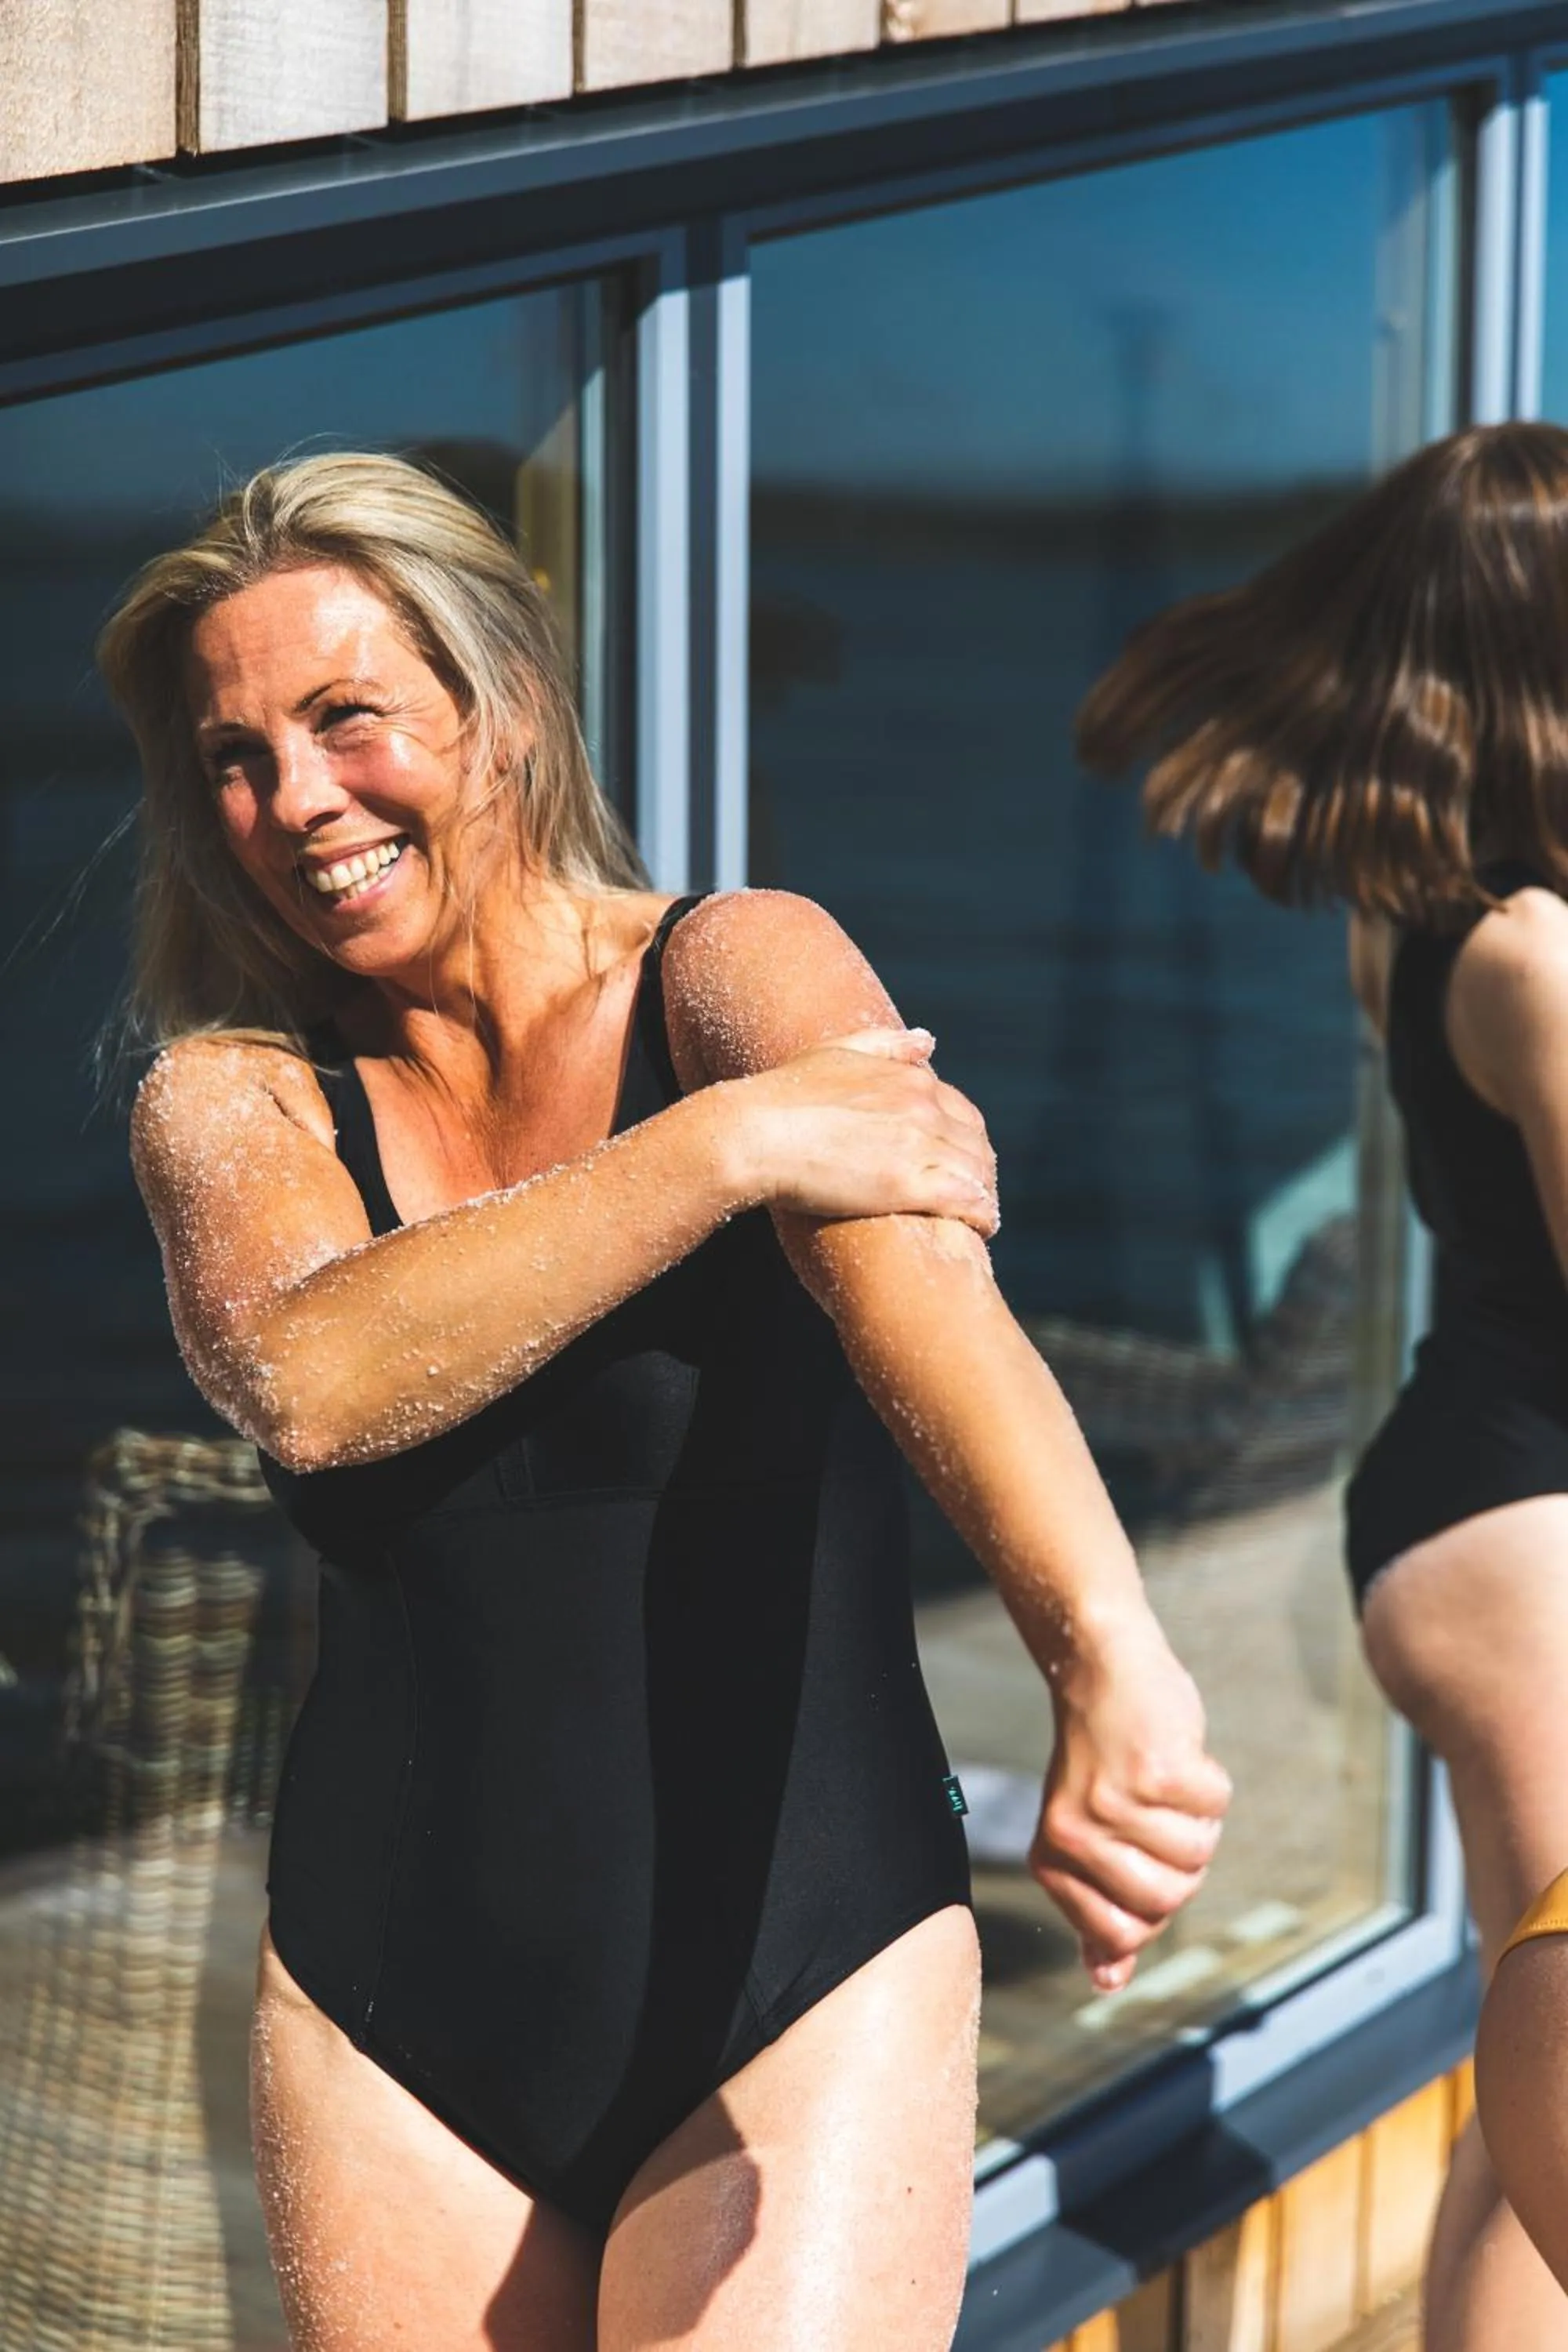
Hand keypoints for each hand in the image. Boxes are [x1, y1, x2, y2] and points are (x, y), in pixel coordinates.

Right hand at [731, 1028, 998, 1234]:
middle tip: (974, 1198)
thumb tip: (929, 1041)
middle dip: (980, 1172)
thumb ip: (886, 1046)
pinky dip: (983, 1215)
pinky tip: (982, 1230)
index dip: (967, 1142)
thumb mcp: (835, 1053)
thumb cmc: (782, 1096)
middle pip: (976, 1145)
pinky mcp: (907, 1183)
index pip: (963, 1113)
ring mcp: (918, 1144)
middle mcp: (923, 1107)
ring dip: (985, 1196)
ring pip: (977, 1173)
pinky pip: (967, 1200)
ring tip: (980, 1220)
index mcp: (911, 1079)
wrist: (753, 1133)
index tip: (962, 1163)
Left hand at [1029, 1610, 1230, 1991]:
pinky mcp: (1156, 1766)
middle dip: (1182, 1861)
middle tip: (1155, 1811)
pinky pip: (1215, 1805)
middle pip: (1170, 1900)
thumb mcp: (1088, 1836)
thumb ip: (1099, 1911)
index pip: (1126, 1933)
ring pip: (1199, 1854)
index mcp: (1052, 1859)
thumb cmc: (1103, 1759)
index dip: (1153, 1901)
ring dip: (1198, 1817)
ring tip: (1162, 1778)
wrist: (1101, 1666)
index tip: (1138, 1853)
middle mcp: (1075, 1834)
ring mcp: (1114, 1800)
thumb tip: (1108, 1983)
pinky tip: (1175, 1752)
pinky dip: (1210, 1781)